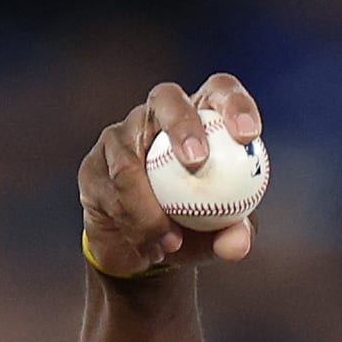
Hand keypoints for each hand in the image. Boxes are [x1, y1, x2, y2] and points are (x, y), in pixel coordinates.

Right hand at [76, 74, 261, 278]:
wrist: (143, 251)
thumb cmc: (193, 229)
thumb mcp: (220, 236)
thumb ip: (234, 234)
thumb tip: (238, 242)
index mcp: (201, 118)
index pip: (219, 91)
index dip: (234, 103)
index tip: (248, 134)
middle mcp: (157, 116)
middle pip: (166, 98)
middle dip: (182, 124)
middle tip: (197, 161)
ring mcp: (120, 137)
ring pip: (129, 158)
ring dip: (150, 205)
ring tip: (172, 241)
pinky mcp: (94, 165)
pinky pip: (110, 191)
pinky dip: (134, 222)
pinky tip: (150, 246)